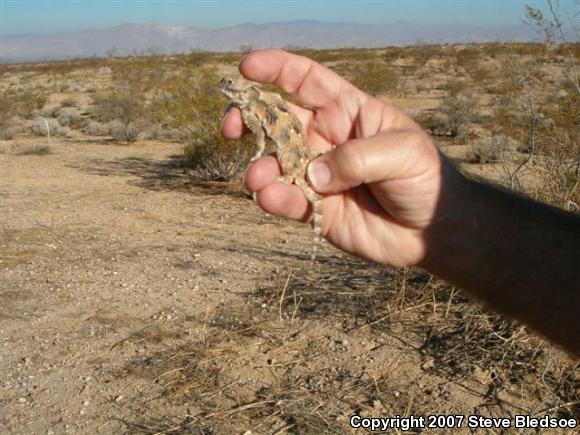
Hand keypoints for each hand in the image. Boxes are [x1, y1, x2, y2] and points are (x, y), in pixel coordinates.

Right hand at [221, 50, 464, 266]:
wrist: (432, 230)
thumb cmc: (424, 178)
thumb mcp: (402, 153)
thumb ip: (356, 157)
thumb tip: (312, 173)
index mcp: (347, 110)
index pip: (305, 81)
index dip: (275, 69)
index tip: (246, 68)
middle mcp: (325, 139)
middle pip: (277, 120)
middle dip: (249, 119)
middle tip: (232, 128)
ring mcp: (317, 174)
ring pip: (275, 164)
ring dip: (259, 168)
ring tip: (257, 179)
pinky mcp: (314, 208)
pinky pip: (286, 200)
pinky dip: (274, 199)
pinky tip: (270, 198)